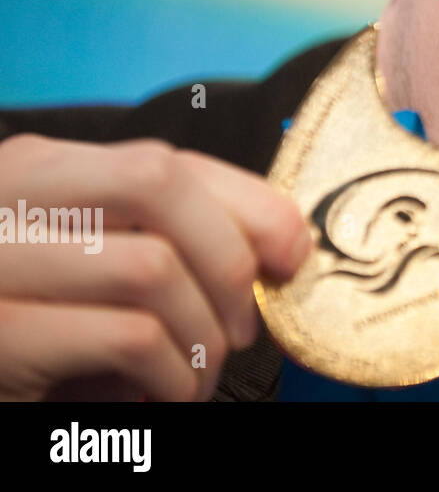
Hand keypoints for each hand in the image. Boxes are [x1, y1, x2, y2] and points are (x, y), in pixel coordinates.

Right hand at [0, 134, 310, 400]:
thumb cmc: (38, 330)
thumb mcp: (91, 266)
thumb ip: (163, 235)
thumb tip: (281, 244)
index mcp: (37, 171)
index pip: (167, 160)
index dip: (249, 203)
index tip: (291, 253)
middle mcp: (6, 199)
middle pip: (160, 183)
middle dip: (227, 257)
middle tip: (240, 327)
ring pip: (152, 265)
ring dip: (202, 335)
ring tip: (198, 375)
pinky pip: (129, 337)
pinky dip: (172, 375)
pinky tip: (165, 396)